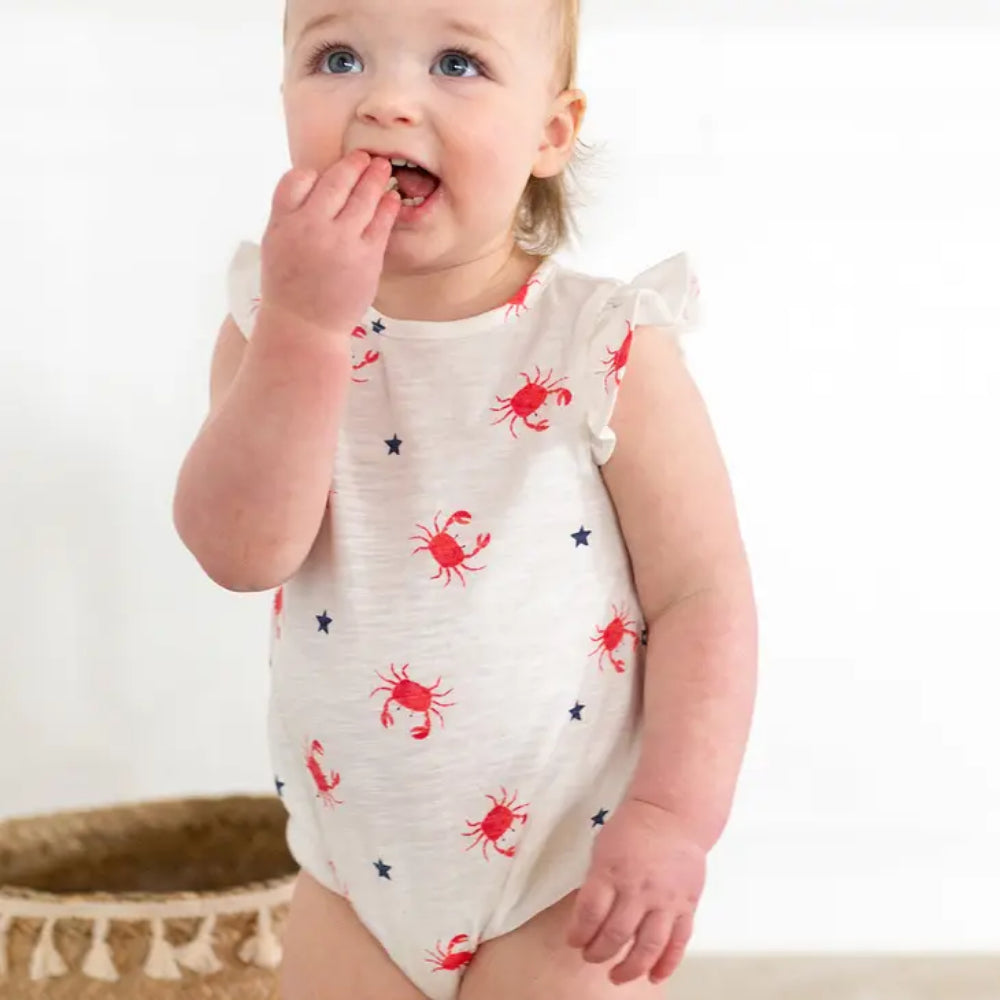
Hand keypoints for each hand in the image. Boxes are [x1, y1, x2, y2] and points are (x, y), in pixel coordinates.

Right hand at [260, 150, 400, 333]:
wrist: (305, 327)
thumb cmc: (289, 287)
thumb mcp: (275, 245)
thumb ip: (290, 213)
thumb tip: (313, 183)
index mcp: (283, 223)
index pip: (297, 179)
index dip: (313, 173)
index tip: (325, 173)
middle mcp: (311, 227)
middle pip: (335, 181)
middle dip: (353, 164)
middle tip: (364, 156)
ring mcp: (340, 241)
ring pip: (362, 197)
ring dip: (375, 177)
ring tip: (382, 168)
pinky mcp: (366, 257)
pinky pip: (381, 222)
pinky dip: (387, 205)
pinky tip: (391, 198)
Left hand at [566, 798, 706, 985]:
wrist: (672, 815)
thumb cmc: (632, 829)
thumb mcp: (602, 848)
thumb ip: (597, 881)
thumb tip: (588, 916)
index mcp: (612, 871)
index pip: (590, 913)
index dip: (579, 933)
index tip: (574, 941)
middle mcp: (639, 889)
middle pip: (616, 934)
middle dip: (598, 952)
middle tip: (591, 956)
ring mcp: (665, 899)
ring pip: (648, 946)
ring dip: (630, 967)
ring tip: (617, 976)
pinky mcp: (687, 905)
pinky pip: (678, 942)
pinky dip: (666, 964)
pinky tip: (653, 976)